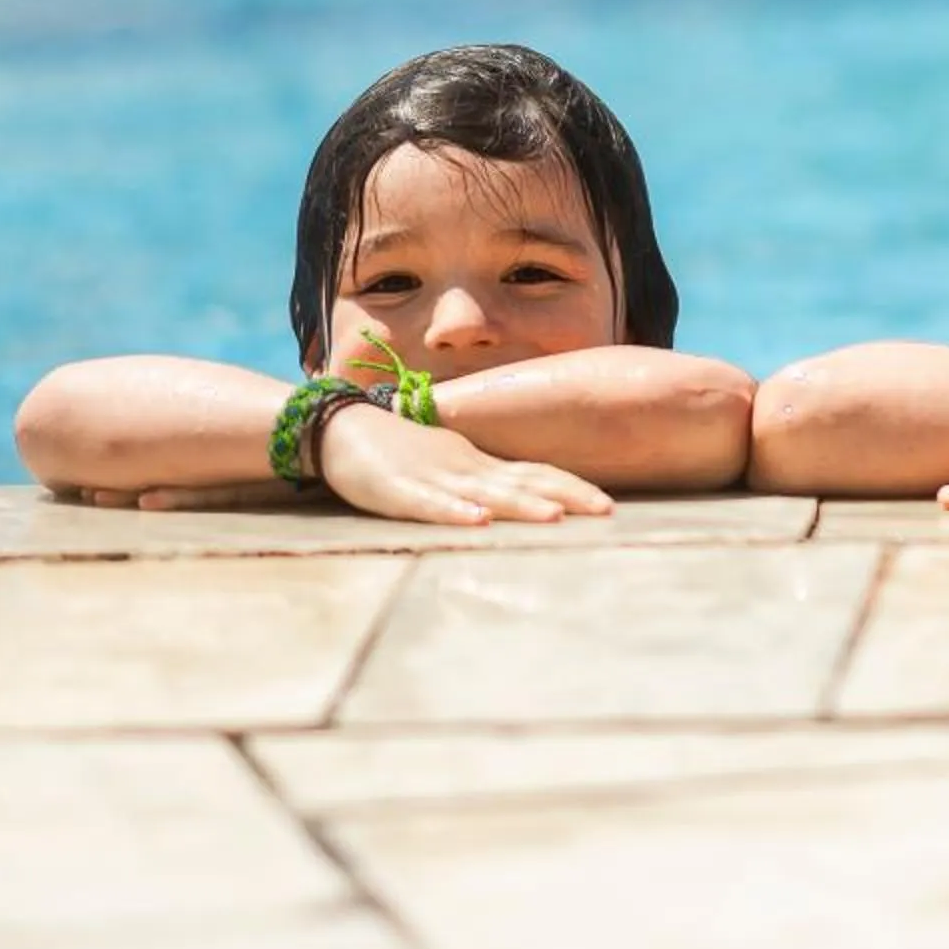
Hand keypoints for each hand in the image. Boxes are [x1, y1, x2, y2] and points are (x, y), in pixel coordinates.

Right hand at [319, 403, 612, 524]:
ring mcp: (433, 477)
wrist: (341, 428)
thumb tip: (528, 498)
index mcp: (478, 464)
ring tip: (555, 518)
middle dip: (566, 496)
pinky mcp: (396, 490)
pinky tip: (478, 520)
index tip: (608, 504)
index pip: (535, 474)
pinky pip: (429, 503)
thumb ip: (485, 482)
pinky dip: (455, 512)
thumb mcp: (451, 465)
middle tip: (606, 510)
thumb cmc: (400, 452)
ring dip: (521, 505)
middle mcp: (465, 468)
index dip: (572, 487)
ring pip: (484, 493)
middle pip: (523, 481)